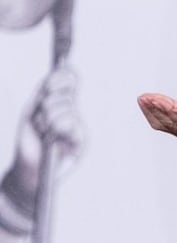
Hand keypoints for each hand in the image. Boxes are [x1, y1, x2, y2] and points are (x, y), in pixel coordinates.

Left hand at [6, 66, 84, 198]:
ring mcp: (78, 125)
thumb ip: (42, 92)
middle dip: (47, 104)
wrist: (28, 167)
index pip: (70, 80)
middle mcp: (72, 112)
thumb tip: (52, 75)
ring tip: (44, 133)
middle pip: (67, 93)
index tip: (48, 84)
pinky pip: (70, 124)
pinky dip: (56, 130)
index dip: (62, 77)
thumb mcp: (30, 112)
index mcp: (61, 102)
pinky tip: (52, 140)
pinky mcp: (82, 139)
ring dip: (48, 120)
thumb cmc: (30, 141)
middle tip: (39, 121)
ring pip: (68, 108)